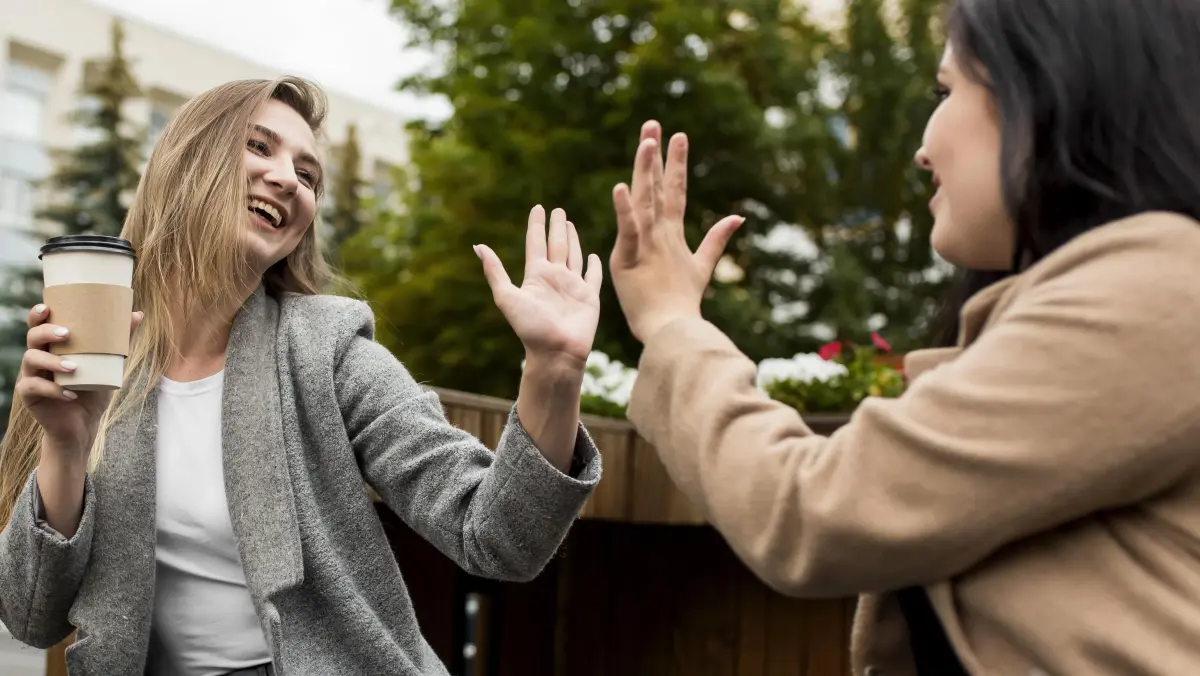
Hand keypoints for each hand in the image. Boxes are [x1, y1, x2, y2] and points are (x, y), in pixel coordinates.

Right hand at [16, 303, 142, 457]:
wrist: (84, 424)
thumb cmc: (94, 388)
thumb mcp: (109, 363)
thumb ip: (120, 340)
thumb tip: (137, 314)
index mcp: (52, 346)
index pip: (38, 324)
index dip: (37, 314)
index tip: (47, 307)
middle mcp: (38, 357)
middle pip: (32, 337)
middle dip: (46, 332)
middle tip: (66, 334)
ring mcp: (31, 376)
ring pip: (31, 360)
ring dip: (52, 361)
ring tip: (73, 367)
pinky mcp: (30, 396)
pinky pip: (34, 388)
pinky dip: (53, 390)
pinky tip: (70, 394)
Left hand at [475, 205, 602, 369]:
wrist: (555, 353)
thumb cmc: (530, 328)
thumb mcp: (507, 297)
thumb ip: (495, 271)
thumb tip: (478, 246)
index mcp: (536, 276)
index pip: (536, 243)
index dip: (537, 225)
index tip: (538, 208)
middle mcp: (554, 277)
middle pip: (556, 244)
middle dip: (556, 226)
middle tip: (557, 209)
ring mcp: (573, 286)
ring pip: (574, 255)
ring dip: (573, 239)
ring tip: (570, 224)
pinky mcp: (590, 296)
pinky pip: (593, 276)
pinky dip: (594, 265)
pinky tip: (593, 255)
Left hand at [609, 121, 743, 342]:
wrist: (674, 331)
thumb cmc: (683, 303)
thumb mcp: (702, 267)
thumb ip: (718, 239)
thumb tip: (739, 215)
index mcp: (672, 235)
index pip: (675, 191)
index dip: (676, 163)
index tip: (678, 135)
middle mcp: (661, 234)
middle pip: (657, 187)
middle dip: (656, 154)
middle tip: (654, 123)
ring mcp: (646, 245)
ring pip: (644, 201)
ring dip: (644, 169)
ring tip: (647, 140)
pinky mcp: (630, 259)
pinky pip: (628, 231)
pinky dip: (624, 210)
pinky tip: (620, 187)